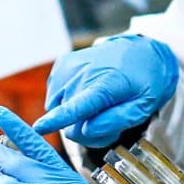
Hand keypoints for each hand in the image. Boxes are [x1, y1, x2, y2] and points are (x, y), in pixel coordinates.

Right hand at [34, 35, 178, 147]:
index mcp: (105, 84)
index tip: (38, 128)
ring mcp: (68, 67)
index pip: (77, 107)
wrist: (140, 52)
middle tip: (108, 122)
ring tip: (99, 106)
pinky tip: (87, 94)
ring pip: (58, 110)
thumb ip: (115, 121)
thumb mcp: (142, 107)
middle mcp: (82, 72)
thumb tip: (85, 130)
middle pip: (69, 121)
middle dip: (86, 129)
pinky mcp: (61, 65)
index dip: (57, 120)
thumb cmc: (144, 83)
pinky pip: (55, 98)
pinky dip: (68, 102)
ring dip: (76, 117)